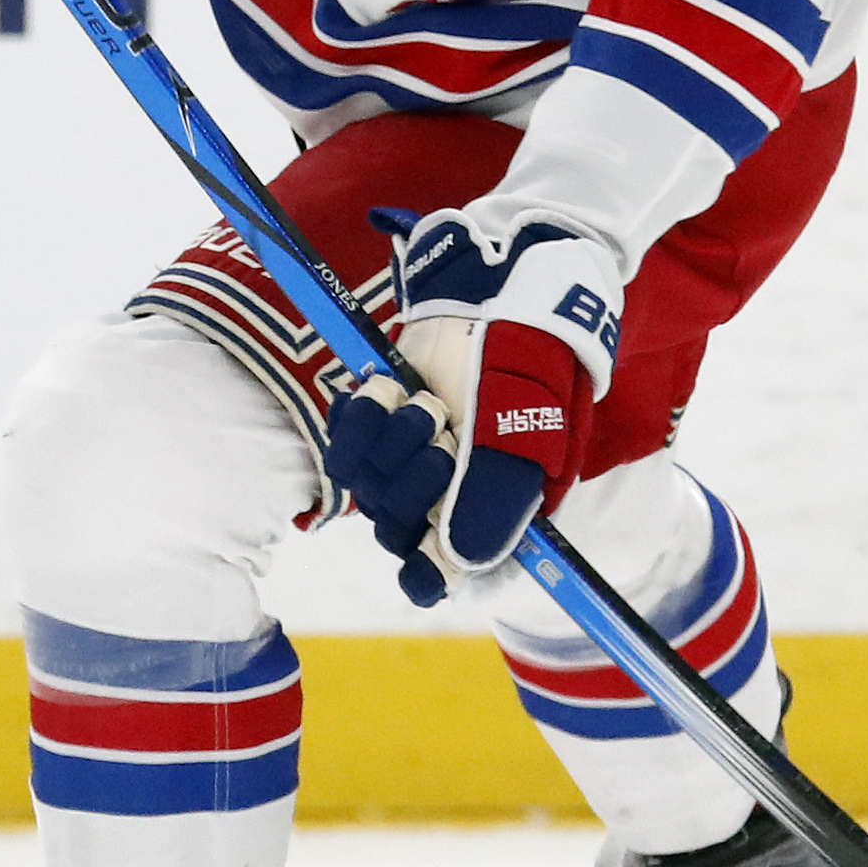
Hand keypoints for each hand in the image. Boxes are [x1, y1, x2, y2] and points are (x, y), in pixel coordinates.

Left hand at [319, 207, 624, 606]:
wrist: (500, 293)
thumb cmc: (524, 365)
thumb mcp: (518, 434)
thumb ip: (490, 503)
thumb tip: (451, 568)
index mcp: (491, 509)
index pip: (444, 573)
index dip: (430, 570)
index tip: (425, 560)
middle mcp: (446, 494)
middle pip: (396, 528)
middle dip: (413, 479)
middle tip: (443, 430)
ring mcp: (408, 458)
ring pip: (367, 486)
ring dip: (390, 438)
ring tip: (422, 399)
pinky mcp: (378, 422)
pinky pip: (343, 444)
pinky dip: (359, 416)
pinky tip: (386, 387)